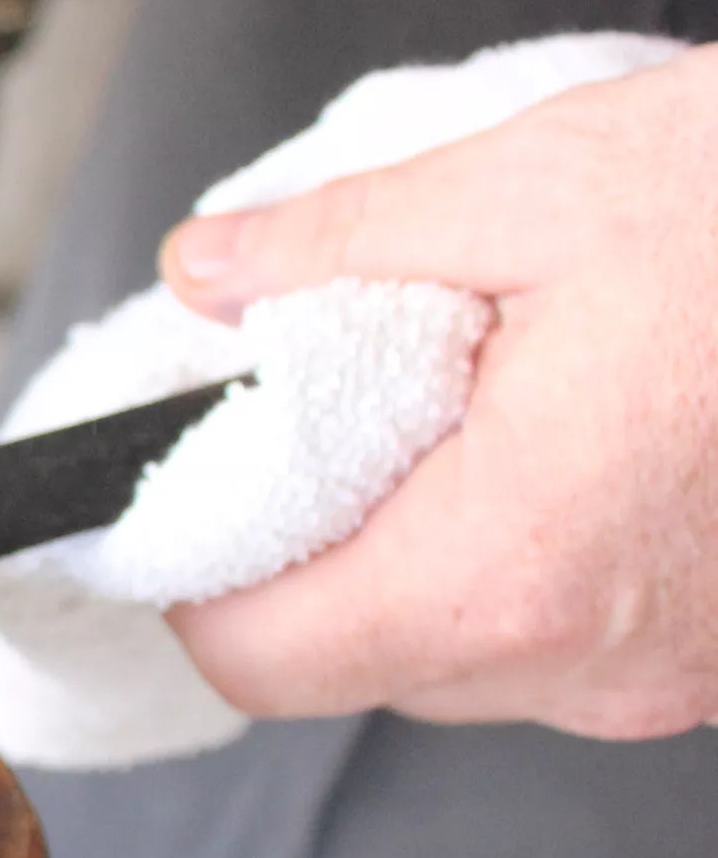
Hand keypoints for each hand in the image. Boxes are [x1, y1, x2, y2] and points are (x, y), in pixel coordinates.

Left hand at [157, 45, 717, 738]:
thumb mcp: (538, 181)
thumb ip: (339, 244)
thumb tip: (206, 275)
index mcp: (510, 566)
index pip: (256, 657)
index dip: (192, 572)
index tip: (188, 473)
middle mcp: (595, 662)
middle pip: (354, 660)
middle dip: (314, 541)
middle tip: (328, 399)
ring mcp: (680, 676)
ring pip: (469, 650)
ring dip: (430, 543)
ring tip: (473, 393)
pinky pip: (580, 634)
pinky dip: (538, 549)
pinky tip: (575, 429)